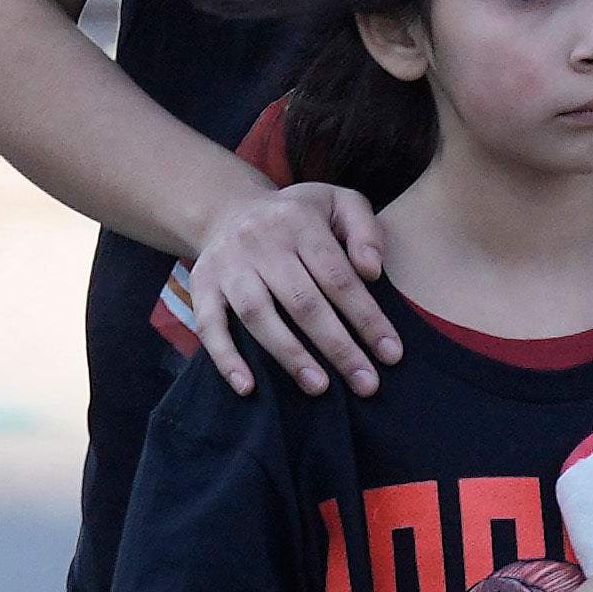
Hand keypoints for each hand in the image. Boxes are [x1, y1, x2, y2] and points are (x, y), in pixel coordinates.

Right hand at [168, 180, 400, 398]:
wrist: (228, 209)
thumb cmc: (296, 216)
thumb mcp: (338, 203)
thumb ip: (365, 230)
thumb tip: (372, 272)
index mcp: (298, 220)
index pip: (338, 277)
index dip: (367, 318)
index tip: (391, 354)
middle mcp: (260, 241)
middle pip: (302, 301)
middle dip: (338, 347)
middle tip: (366, 384)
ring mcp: (227, 265)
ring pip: (258, 315)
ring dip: (290, 356)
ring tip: (320, 388)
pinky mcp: (201, 286)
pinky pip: (209, 325)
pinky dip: (226, 359)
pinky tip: (248, 388)